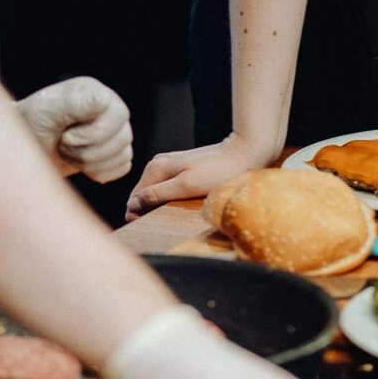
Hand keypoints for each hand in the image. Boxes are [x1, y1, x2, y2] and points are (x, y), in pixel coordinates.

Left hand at [17, 76, 131, 182]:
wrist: (21, 149)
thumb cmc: (31, 125)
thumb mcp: (49, 109)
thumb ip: (77, 102)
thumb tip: (105, 101)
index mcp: (96, 94)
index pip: (118, 114)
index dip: (94, 133)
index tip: (65, 134)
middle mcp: (109, 110)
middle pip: (123, 138)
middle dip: (88, 151)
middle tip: (63, 145)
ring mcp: (113, 132)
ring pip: (123, 155)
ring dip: (91, 162)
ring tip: (68, 153)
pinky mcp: (112, 154)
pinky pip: (123, 168)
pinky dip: (100, 172)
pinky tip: (80, 165)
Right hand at [126, 130, 274, 215]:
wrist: (244, 152)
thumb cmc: (218, 171)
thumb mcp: (187, 186)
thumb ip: (159, 194)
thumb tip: (133, 204)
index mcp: (155, 169)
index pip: (133, 198)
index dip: (137, 215)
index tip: (150, 226)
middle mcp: (157, 164)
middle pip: (141, 194)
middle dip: (145, 211)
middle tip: (161, 225)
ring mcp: (168, 164)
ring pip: (152, 190)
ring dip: (156, 205)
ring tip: (170, 217)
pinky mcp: (180, 166)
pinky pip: (164, 186)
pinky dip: (167, 198)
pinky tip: (178, 205)